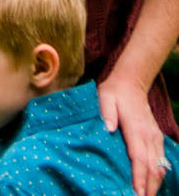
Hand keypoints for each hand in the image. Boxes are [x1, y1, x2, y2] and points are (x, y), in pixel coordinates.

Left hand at [100, 75, 167, 195]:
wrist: (131, 82)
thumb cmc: (115, 92)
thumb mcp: (105, 97)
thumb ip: (107, 113)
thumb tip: (108, 128)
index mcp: (136, 129)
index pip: (139, 158)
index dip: (139, 178)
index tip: (137, 192)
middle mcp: (149, 136)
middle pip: (152, 168)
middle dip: (149, 188)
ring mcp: (155, 137)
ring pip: (160, 167)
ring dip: (155, 184)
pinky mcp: (157, 138)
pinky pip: (161, 161)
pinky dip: (158, 175)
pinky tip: (152, 185)